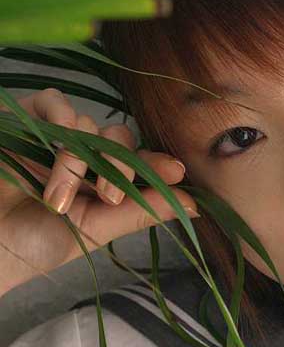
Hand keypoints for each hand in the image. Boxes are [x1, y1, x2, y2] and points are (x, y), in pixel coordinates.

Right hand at [0, 87, 198, 294]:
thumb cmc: (35, 243)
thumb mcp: (94, 231)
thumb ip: (138, 212)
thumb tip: (194, 205)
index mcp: (102, 182)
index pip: (138, 162)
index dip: (157, 164)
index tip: (177, 172)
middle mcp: (83, 156)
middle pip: (120, 139)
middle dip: (120, 167)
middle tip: (107, 198)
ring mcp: (55, 136)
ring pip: (89, 126)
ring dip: (78, 163)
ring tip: (56, 201)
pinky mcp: (27, 118)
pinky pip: (56, 103)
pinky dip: (60, 129)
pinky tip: (51, 160)